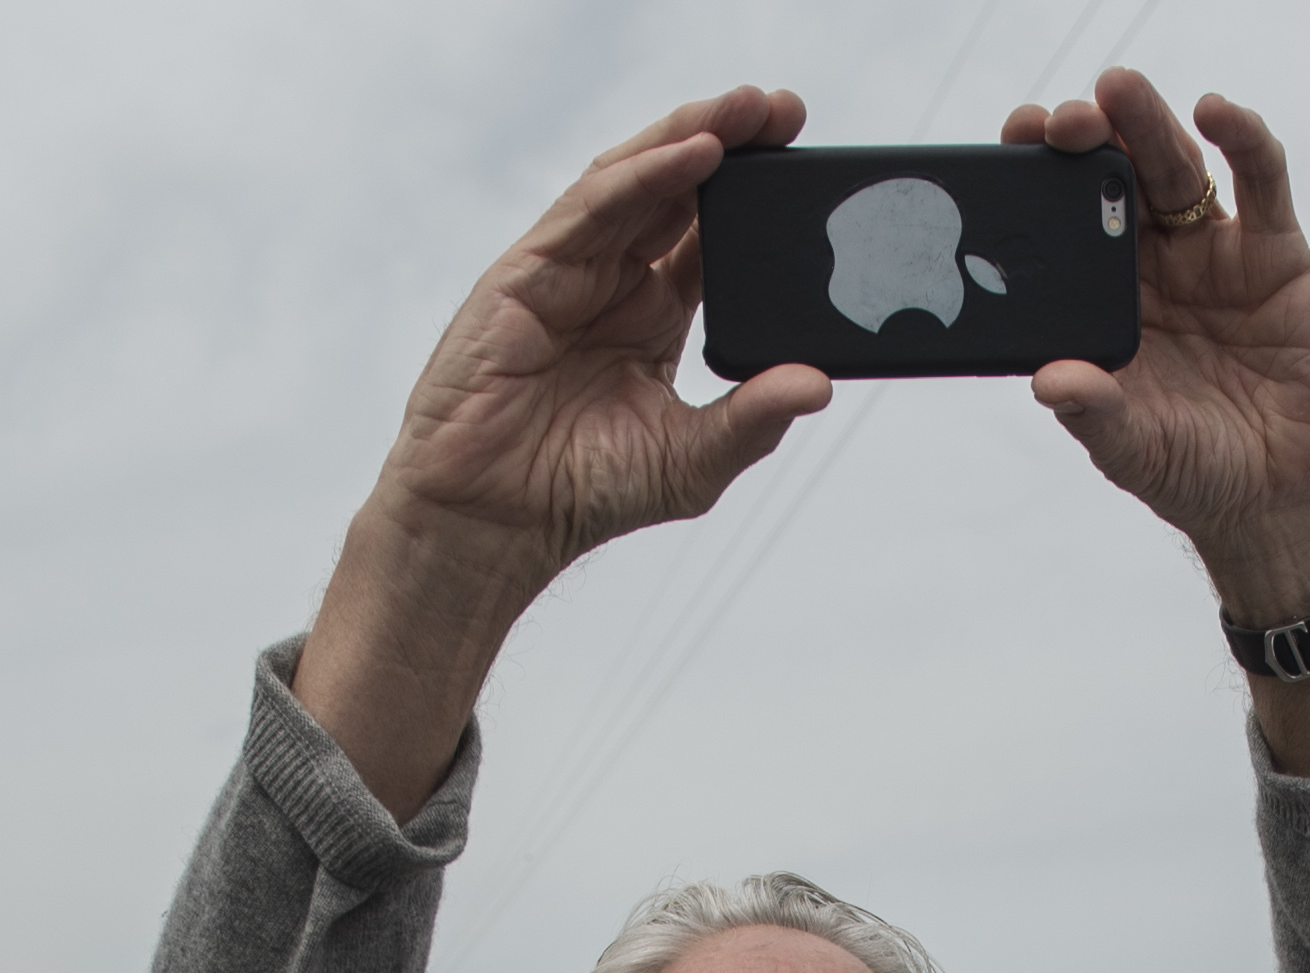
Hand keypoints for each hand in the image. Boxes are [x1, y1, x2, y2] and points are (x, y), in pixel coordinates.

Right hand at [296, 84, 831, 815]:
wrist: (491, 527)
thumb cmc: (576, 495)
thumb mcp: (688, 460)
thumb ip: (751, 421)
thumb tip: (819, 384)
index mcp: (652, 314)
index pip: (709, 232)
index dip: (756, 192)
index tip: (809, 159)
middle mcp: (610, 284)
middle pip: (675, 190)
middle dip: (730, 141)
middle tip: (786, 109)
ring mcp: (564, 275)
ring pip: (631, 182)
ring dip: (690, 136)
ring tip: (745, 109)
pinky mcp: (522, 278)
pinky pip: (587, 211)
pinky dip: (640, 176)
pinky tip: (691, 153)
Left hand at [1011, 73, 1309, 622]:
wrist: (1279, 495)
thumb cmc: (1191, 471)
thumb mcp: (1131, 448)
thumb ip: (1094, 413)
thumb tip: (1048, 381)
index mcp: (1098, 307)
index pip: (1058, 232)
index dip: (1037, 187)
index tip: (1009, 153)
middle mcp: (1149, 270)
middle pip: (1114, 186)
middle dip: (1088, 144)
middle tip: (1061, 118)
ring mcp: (1211, 255)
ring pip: (1176, 171)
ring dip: (1149, 126)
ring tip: (1118, 89)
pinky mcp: (1276, 254)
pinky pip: (1260, 182)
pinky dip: (1242, 140)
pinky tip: (1216, 112)